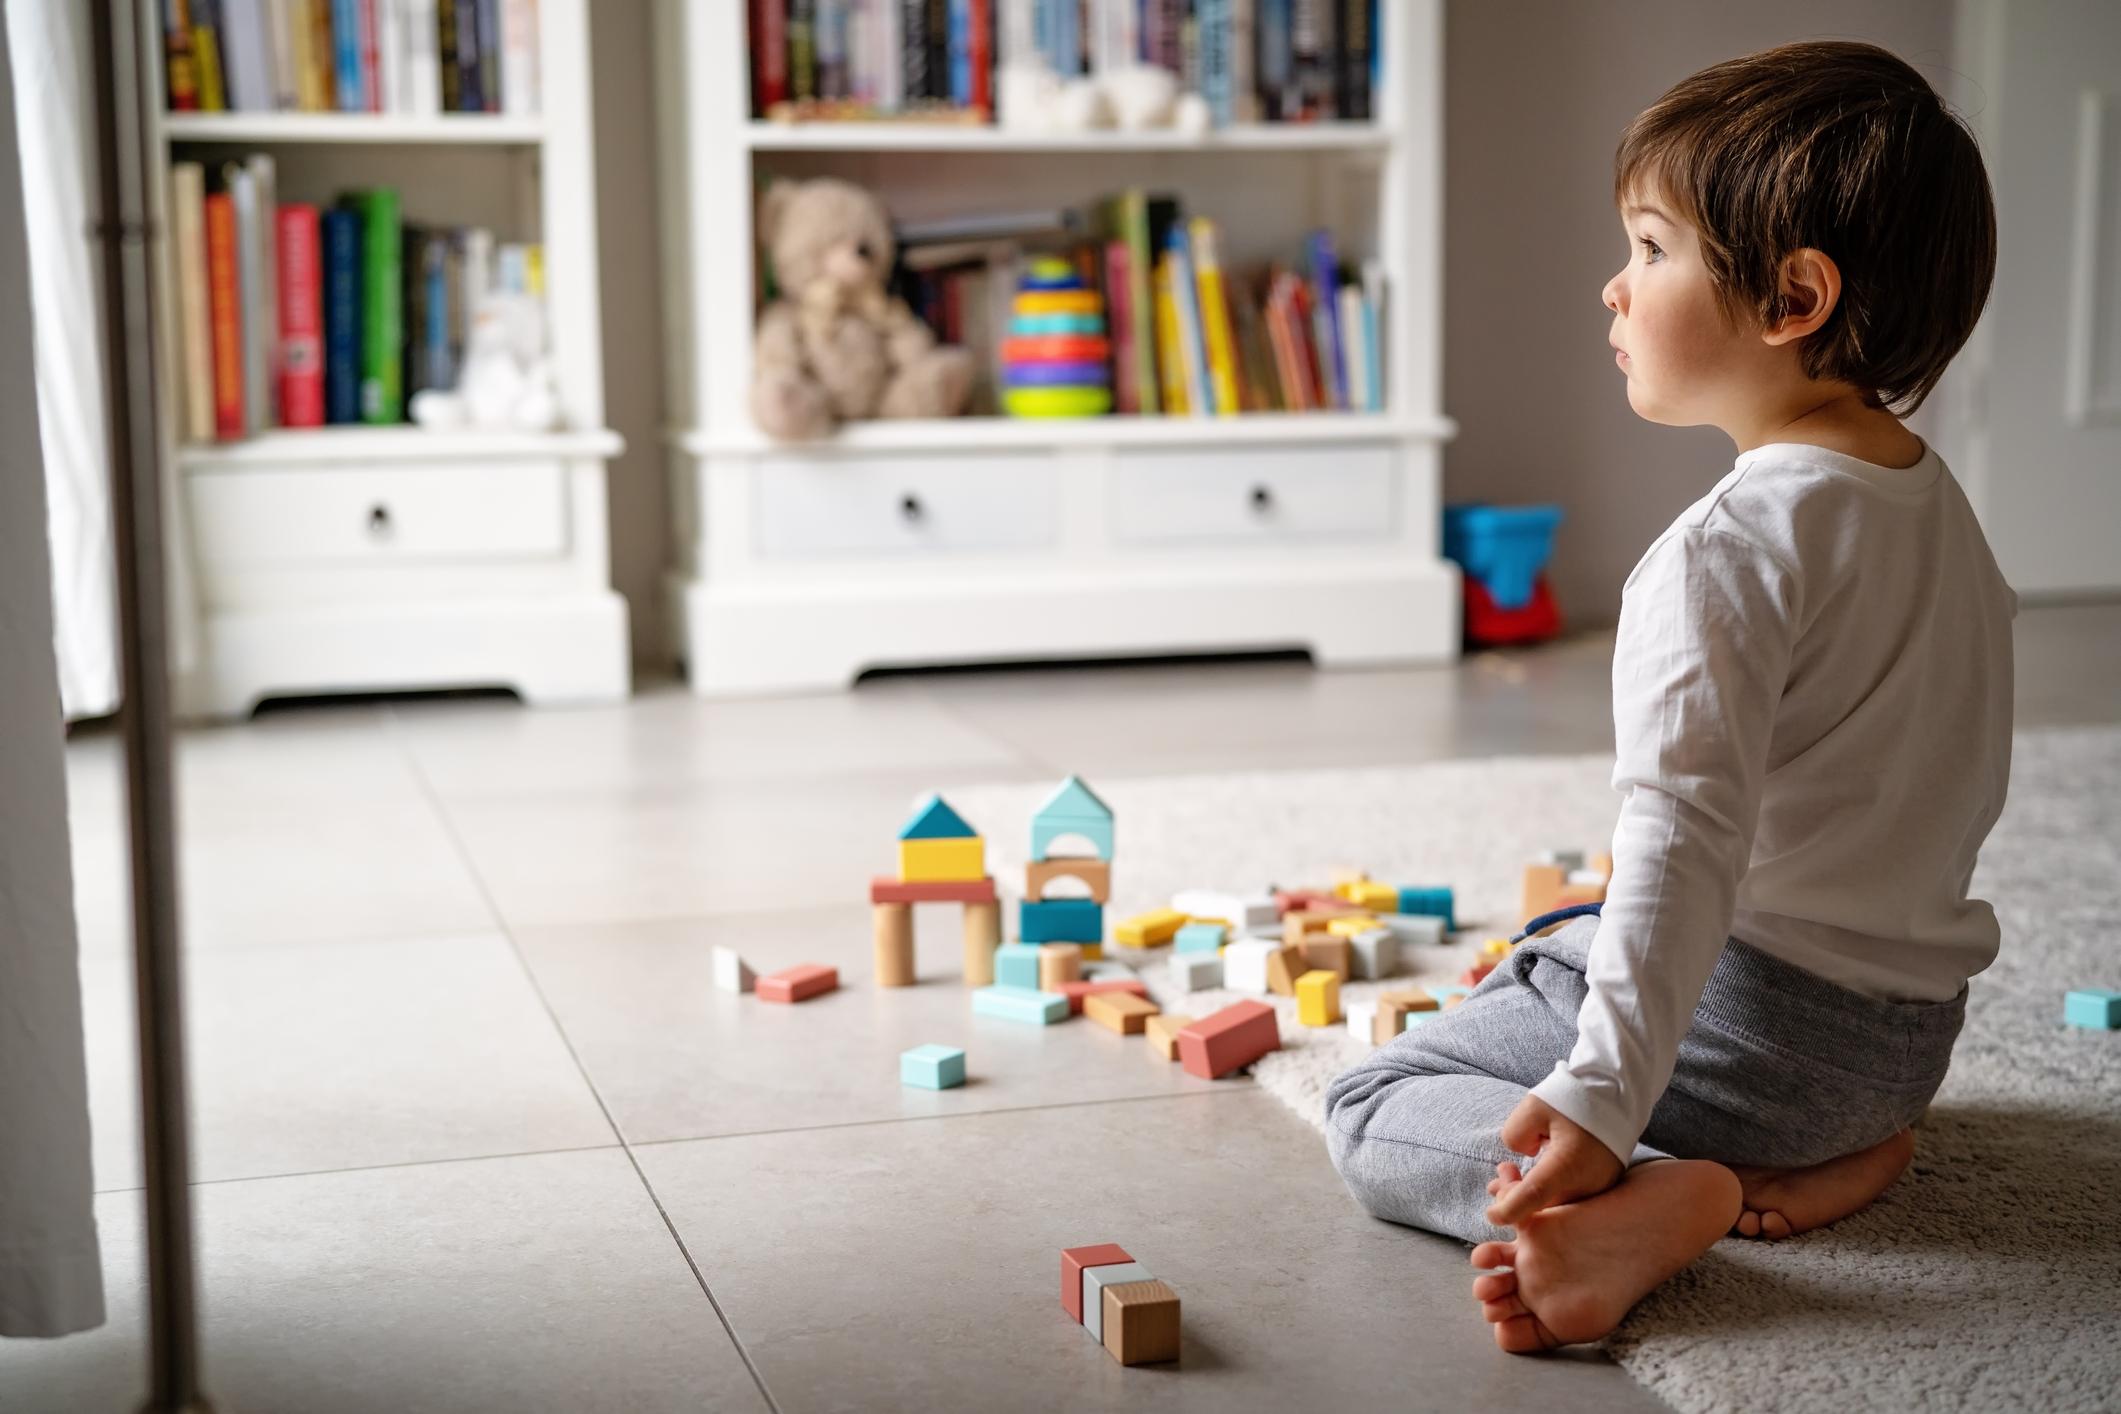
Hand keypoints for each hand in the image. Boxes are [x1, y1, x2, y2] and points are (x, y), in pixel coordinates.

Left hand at [1484, 1094, 1624, 1226]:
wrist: (1613, 1092)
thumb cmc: (1573, 1096)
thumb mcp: (1532, 1108)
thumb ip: (1516, 1136)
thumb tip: (1523, 1156)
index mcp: (1569, 1164)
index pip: (1534, 1196)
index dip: (1508, 1210)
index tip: (1491, 1214)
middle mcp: (1588, 1183)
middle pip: (1546, 1207)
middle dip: (1515, 1200)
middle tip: (1495, 1183)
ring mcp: (1599, 1187)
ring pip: (1559, 1207)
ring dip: (1531, 1198)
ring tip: (1505, 1181)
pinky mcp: (1604, 1185)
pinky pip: (1573, 1199)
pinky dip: (1549, 1194)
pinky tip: (1530, 1181)